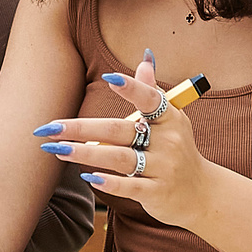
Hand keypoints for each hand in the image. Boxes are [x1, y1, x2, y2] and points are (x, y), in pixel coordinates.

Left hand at [37, 48, 212, 228]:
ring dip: (85, 153)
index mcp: (170, 117)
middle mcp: (167, 141)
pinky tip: (87, 177)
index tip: (108, 78)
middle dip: (81, 128)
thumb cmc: (176, 150)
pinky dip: (109, 182)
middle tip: (50, 127)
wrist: (202, 194)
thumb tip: (145, 57)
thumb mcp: (171, 119)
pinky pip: (130, 186)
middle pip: (119, 130)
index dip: (131, 87)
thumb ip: (152, 91)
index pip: (149, 99)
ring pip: (119, 158)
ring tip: (56, 149)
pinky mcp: (157, 193)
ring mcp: (163, 168)